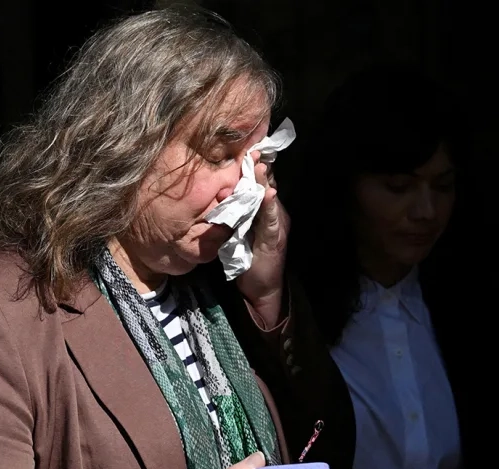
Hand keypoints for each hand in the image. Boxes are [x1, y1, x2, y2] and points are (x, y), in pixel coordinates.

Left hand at [234, 151, 290, 328]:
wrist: (261, 289)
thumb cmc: (248, 259)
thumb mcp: (237, 231)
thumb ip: (234, 214)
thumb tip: (221, 194)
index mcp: (264, 211)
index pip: (259, 184)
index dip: (254, 168)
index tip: (247, 150)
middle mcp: (274, 214)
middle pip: (266, 187)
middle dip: (260, 169)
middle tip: (253, 151)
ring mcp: (277, 226)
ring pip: (269, 200)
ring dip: (264, 183)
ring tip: (259, 167)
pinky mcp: (275, 239)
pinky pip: (271, 220)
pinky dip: (268, 207)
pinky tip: (267, 195)